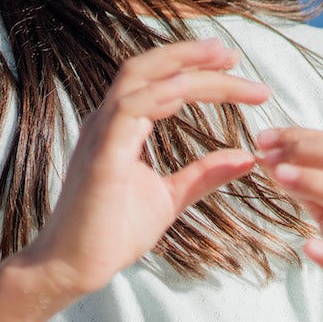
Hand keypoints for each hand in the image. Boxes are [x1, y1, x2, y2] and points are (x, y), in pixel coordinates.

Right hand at [19, 38, 269, 296]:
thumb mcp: (170, 197)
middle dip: (191, 54)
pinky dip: (160, 94)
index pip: (161, 82)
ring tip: (225, 63)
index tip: (236, 67)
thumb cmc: (113, 232)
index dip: (197, 70)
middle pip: (149, 68)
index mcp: (122, 126)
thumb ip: (204, 174)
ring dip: (184, 66)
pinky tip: (189, 89)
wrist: (74, 267)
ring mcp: (101, 134)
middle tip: (233, 54)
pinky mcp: (101, 155)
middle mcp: (108, 121)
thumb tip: (247, 157)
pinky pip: (128, 110)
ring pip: (139, 78)